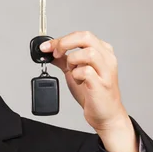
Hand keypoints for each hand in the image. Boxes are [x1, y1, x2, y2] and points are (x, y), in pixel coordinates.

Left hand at [40, 31, 137, 151]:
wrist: (106, 115)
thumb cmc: (93, 93)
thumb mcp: (75, 72)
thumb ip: (65, 61)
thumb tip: (49, 52)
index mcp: (102, 51)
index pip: (81, 35)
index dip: (61, 39)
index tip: (45, 47)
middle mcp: (106, 58)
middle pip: (86, 37)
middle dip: (65, 43)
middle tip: (55, 54)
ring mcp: (106, 71)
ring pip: (88, 53)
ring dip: (73, 61)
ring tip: (72, 72)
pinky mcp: (102, 84)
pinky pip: (87, 71)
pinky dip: (76, 75)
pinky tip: (77, 82)